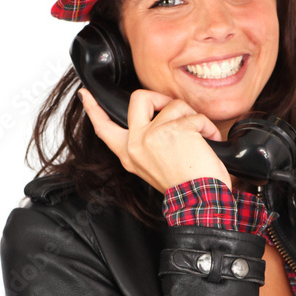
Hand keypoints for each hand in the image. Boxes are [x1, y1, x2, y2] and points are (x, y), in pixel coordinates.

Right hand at [79, 88, 231, 193]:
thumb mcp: (153, 167)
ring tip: (200, 138)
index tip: (86, 94)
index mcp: (129, 154)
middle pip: (139, 98)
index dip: (93, 109)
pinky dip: (207, 126)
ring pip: (174, 104)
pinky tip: (210, 140)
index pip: (104, 128)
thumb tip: (154, 122)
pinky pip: (195, 115)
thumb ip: (145, 145)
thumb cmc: (185, 187)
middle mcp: (136, 143)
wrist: (199, 200)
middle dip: (161, 98)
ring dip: (194, 118)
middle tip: (176, 111)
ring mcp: (153, 135)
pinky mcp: (174, 129)